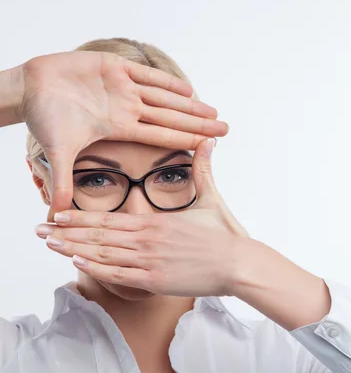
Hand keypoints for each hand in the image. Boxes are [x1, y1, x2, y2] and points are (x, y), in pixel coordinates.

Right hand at [17, 51, 228, 219]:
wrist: (28, 87)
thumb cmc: (43, 116)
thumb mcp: (57, 151)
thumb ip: (63, 181)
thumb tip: (57, 215)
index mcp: (120, 127)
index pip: (160, 135)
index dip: (185, 138)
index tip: (209, 145)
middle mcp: (126, 109)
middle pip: (171, 117)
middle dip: (198, 123)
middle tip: (226, 128)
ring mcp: (122, 88)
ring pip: (164, 97)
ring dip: (189, 104)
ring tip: (213, 111)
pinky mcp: (113, 66)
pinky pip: (145, 75)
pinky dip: (166, 81)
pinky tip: (188, 89)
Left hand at [35, 138, 248, 296]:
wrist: (239, 263)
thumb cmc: (225, 233)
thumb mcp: (212, 198)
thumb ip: (203, 169)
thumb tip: (209, 141)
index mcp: (156, 222)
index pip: (110, 219)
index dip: (81, 217)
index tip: (58, 215)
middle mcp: (147, 239)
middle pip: (98, 235)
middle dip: (65, 232)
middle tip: (38, 230)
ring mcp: (149, 261)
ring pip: (103, 255)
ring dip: (72, 249)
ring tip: (49, 245)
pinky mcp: (156, 281)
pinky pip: (119, 276)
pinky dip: (96, 270)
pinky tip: (77, 264)